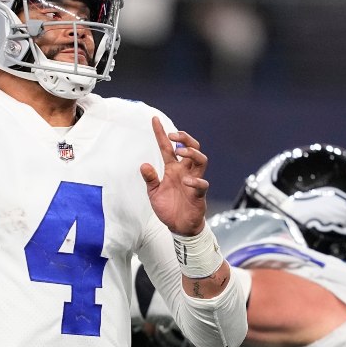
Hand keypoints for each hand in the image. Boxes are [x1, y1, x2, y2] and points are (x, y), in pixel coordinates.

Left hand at [140, 116, 209, 235]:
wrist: (179, 227)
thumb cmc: (168, 208)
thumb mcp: (154, 193)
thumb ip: (150, 179)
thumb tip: (144, 165)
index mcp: (173, 169)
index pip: (167, 148)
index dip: (161, 133)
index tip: (154, 120)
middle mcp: (185, 171)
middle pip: (191, 148)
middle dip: (184, 138)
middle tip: (173, 136)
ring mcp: (193, 181)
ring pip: (201, 160)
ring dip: (192, 153)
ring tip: (180, 152)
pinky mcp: (199, 194)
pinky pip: (202, 184)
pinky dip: (195, 181)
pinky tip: (186, 181)